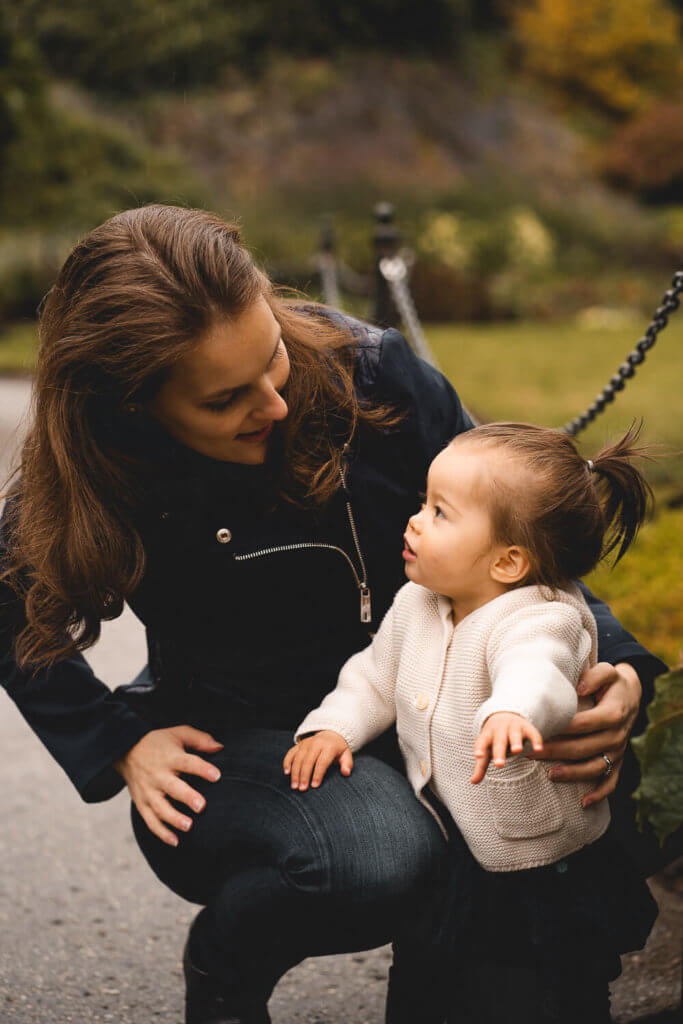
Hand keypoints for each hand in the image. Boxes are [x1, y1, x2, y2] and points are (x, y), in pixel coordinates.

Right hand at [114, 725, 223, 846]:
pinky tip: (175, 841)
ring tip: (189, 826)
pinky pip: (150, 821)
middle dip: (187, 797)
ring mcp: (148, 791)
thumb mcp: (178, 733)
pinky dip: (161, 833)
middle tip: (202, 806)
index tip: (217, 776)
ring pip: (160, 808)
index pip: (187, 762)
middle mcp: (157, 775)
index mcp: (169, 757)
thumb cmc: (159, 743)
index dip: (202, 769)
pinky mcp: (141, 804)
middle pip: (172, 787)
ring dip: (174, 819)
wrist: (125, 750)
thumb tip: (220, 747)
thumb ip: (200, 739)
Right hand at [283, 730, 352, 790]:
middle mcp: (316, 744)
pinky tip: (286, 772)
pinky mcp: (299, 745)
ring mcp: (306, 743)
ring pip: (298, 758)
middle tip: (302, 789)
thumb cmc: (338, 749)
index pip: (322, 762)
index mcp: (329, 747)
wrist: (330, 734)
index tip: (314, 786)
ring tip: (294, 786)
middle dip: (304, 776)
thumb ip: (347, 764)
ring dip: (295, 773)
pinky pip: (291, 753)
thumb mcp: (346, 754)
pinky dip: (287, 762)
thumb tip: (346, 773)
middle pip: (308, 761)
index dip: (318, 774)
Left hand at [471, 712, 542, 783]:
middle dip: (499, 752)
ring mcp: (514, 727)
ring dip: (515, 742)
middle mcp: (500, 729)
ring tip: (517, 750)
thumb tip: (473, 782)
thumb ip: (481, 766)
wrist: (505, 715)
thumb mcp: (486, 749)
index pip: (481, 741)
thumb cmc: (494, 738)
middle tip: (499, 764)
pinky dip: (536, 740)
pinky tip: (538, 749)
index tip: (477, 755)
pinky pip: (532, 733)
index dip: (479, 748)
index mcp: (487, 734)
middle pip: (499, 740)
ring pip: (514, 734)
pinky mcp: (527, 728)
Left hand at [525, 662, 640, 807]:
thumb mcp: (609, 671)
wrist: (632, 696)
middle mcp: (616, 736)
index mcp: (612, 714)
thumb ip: (594, 676)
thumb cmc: (612, 683)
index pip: (583, 724)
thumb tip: (579, 686)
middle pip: (583, 748)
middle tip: (529, 752)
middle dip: (555, 752)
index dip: (561, 728)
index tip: (538, 729)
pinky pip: (610, 781)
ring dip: (572, 774)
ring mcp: (618, 751)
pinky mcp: (618, 761)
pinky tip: (583, 803)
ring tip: (549, 775)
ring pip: (595, 768)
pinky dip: (599, 793)